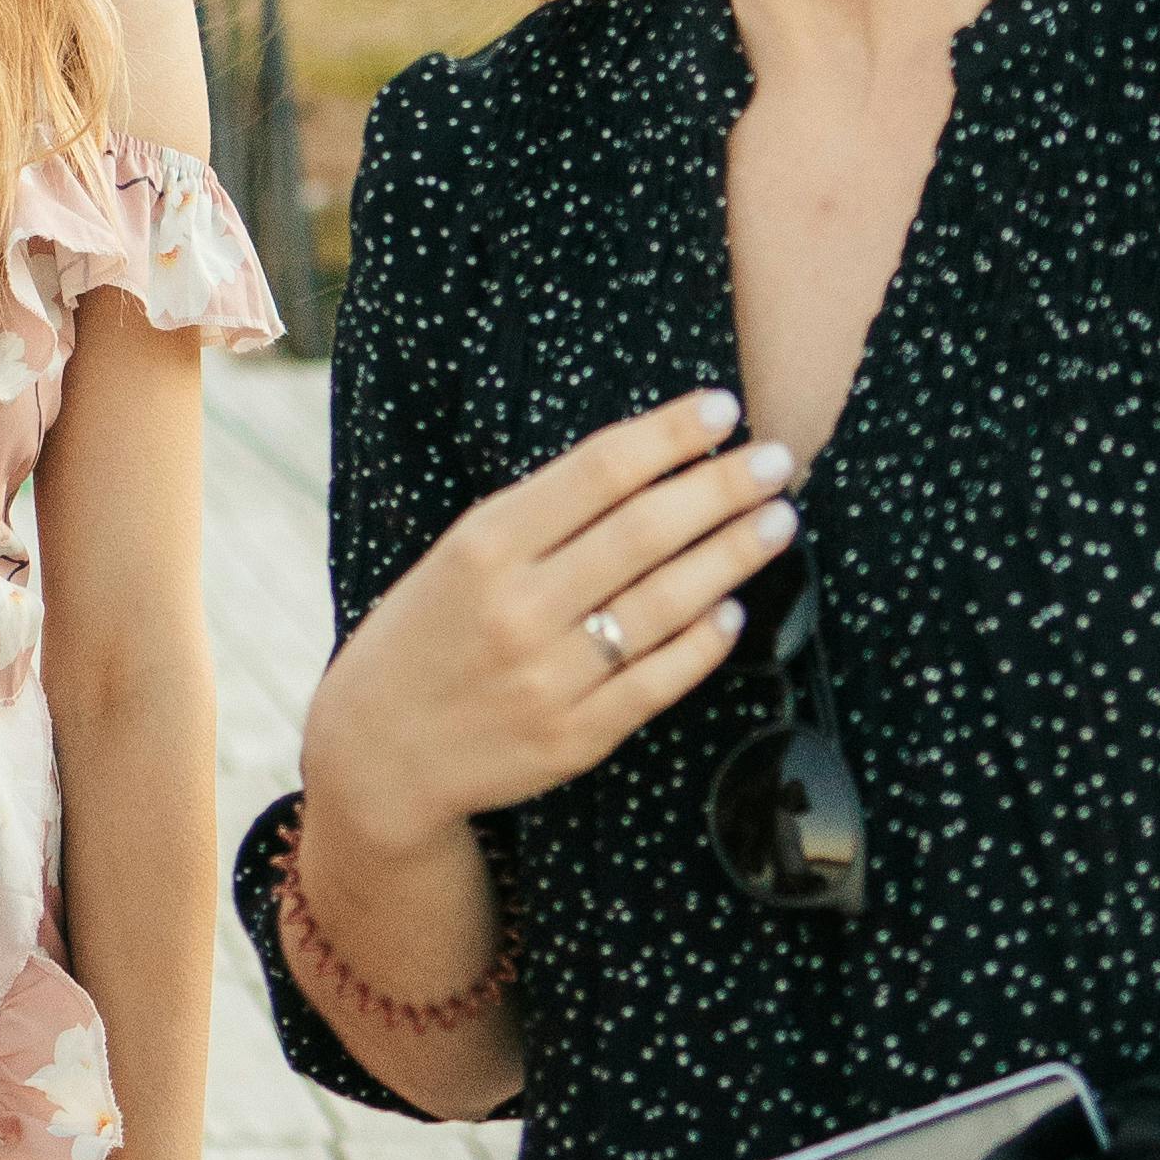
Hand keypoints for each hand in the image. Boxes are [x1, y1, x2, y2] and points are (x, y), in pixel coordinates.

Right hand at [306, 389, 798, 846]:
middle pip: (644, 532)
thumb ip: (542, 514)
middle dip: (723, 489)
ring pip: (664, 604)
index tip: (724, 407)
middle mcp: (519, 608)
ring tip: (779, 521)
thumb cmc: (429, 630)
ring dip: (732, 556)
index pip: (598, 472)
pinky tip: (734, 609)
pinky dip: (703, 642)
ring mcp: (549, 678)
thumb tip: (650, 459)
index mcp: (484, 546)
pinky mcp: (575, 738)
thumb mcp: (460, 553)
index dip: (669, 435)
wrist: (380, 752)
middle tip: (777, 459)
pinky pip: (658, 681)